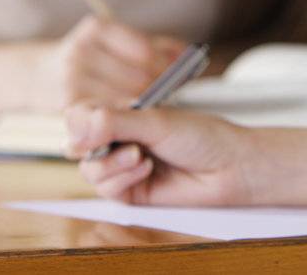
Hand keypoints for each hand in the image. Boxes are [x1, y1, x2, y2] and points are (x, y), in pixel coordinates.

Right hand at [31, 16, 187, 109]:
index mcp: (97, 29)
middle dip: (159, 89)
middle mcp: (82, 51)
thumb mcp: (114, 44)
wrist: (34, 77)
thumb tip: (187, 52)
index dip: (167, 67)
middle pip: (138, 76)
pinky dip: (125, 119)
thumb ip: (153, 45)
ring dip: (144, 107)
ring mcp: (72, 79)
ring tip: (153, 109)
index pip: (146, 51)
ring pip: (126, 99)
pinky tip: (132, 119)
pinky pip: (108, 117)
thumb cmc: (86, 61)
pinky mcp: (68, 107)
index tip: (179, 76)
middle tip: (169, 96)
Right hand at [67, 102, 261, 206]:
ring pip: (89, 170)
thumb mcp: (156, 121)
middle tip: (123, 142)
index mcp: (123, 114)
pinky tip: (146, 170)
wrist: (228, 168)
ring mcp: (122, 166)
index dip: (79, 121)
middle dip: (95, 145)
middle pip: (78, 145)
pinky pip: (106, 189)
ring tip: (141, 156)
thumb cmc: (201, 136)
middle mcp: (119, 139)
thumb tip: (78, 125)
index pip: (81, 114)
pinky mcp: (129, 192)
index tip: (91, 125)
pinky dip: (123, 179)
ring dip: (112, 164)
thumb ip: (115, 121)